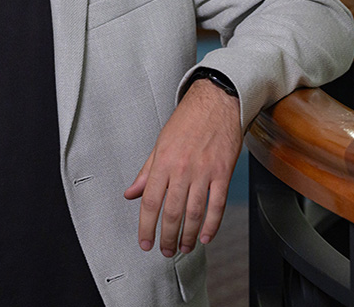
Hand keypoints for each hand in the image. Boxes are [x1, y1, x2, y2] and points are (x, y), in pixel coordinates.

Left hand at [124, 77, 242, 256]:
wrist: (216, 102)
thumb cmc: (187, 120)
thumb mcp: (160, 143)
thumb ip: (146, 171)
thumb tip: (131, 192)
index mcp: (163, 161)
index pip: (150, 201)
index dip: (146, 226)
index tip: (144, 241)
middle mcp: (182, 168)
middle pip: (171, 212)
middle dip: (166, 236)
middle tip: (164, 250)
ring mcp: (203, 171)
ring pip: (194, 212)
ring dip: (187, 235)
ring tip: (183, 247)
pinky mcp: (223, 173)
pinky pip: (217, 205)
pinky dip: (212, 225)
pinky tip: (205, 236)